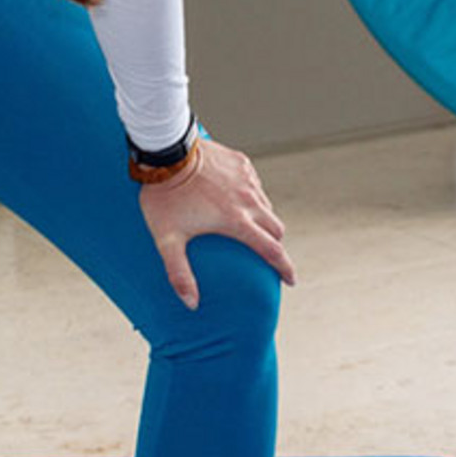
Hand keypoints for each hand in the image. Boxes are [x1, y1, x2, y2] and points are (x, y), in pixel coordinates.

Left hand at [138, 137, 295, 309]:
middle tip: (266, 252)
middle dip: (275, 243)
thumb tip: (191, 304)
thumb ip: (179, 272)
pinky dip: (252, 195)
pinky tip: (237, 197)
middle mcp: (249, 200)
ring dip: (263, 218)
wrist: (167, 152)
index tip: (290, 280)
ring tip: (250, 225)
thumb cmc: (164, 197)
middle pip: (275, 228)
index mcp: (237, 221)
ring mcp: (247, 179)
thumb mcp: (167, 238)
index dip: (285, 269)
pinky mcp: (241, 162)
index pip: (272, 251)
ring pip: (266, 205)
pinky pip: (254, 183)